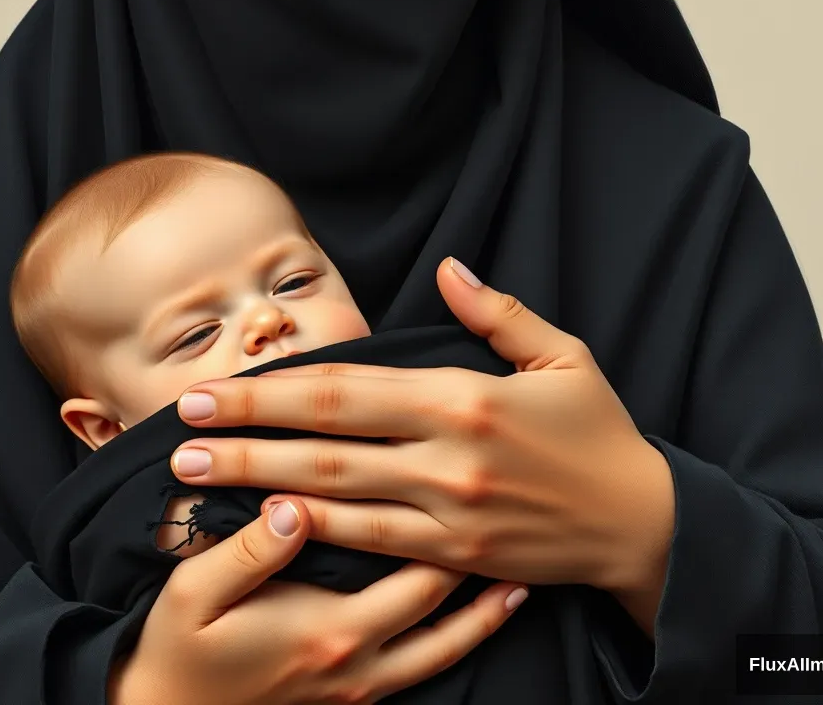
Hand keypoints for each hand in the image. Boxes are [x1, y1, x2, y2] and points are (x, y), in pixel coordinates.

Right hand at [112, 496, 527, 704]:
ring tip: (524, 579)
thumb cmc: (178, 648)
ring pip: (447, 649)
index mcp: (327, 628)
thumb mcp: (195, 593)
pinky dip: (458, 641)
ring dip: (485, 614)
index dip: (448, 527)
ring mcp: (361, 685)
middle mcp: (359, 661)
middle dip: (478, 559)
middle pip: (441, 605)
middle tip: (514, 515)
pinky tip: (474, 619)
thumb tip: (294, 504)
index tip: (475, 482)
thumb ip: (248, 552)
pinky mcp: (354, 697)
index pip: (409, 571)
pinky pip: (424, 668)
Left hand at [168, 258, 675, 630]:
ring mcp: (449, 512)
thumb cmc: (600, 433)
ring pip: (335, 497)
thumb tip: (448, 267)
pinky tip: (267, 526)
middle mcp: (448, 457)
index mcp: (465, 398)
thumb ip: (498, 313)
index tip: (215, 387)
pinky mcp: (456, 556)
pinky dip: (316, 534)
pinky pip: (373, 544)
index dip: (272, 389)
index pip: (346, 389)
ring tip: (198, 480)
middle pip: (324, 443)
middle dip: (244, 438)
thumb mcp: (564, 355)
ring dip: (260, 486)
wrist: (643, 525)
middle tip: (179, 435)